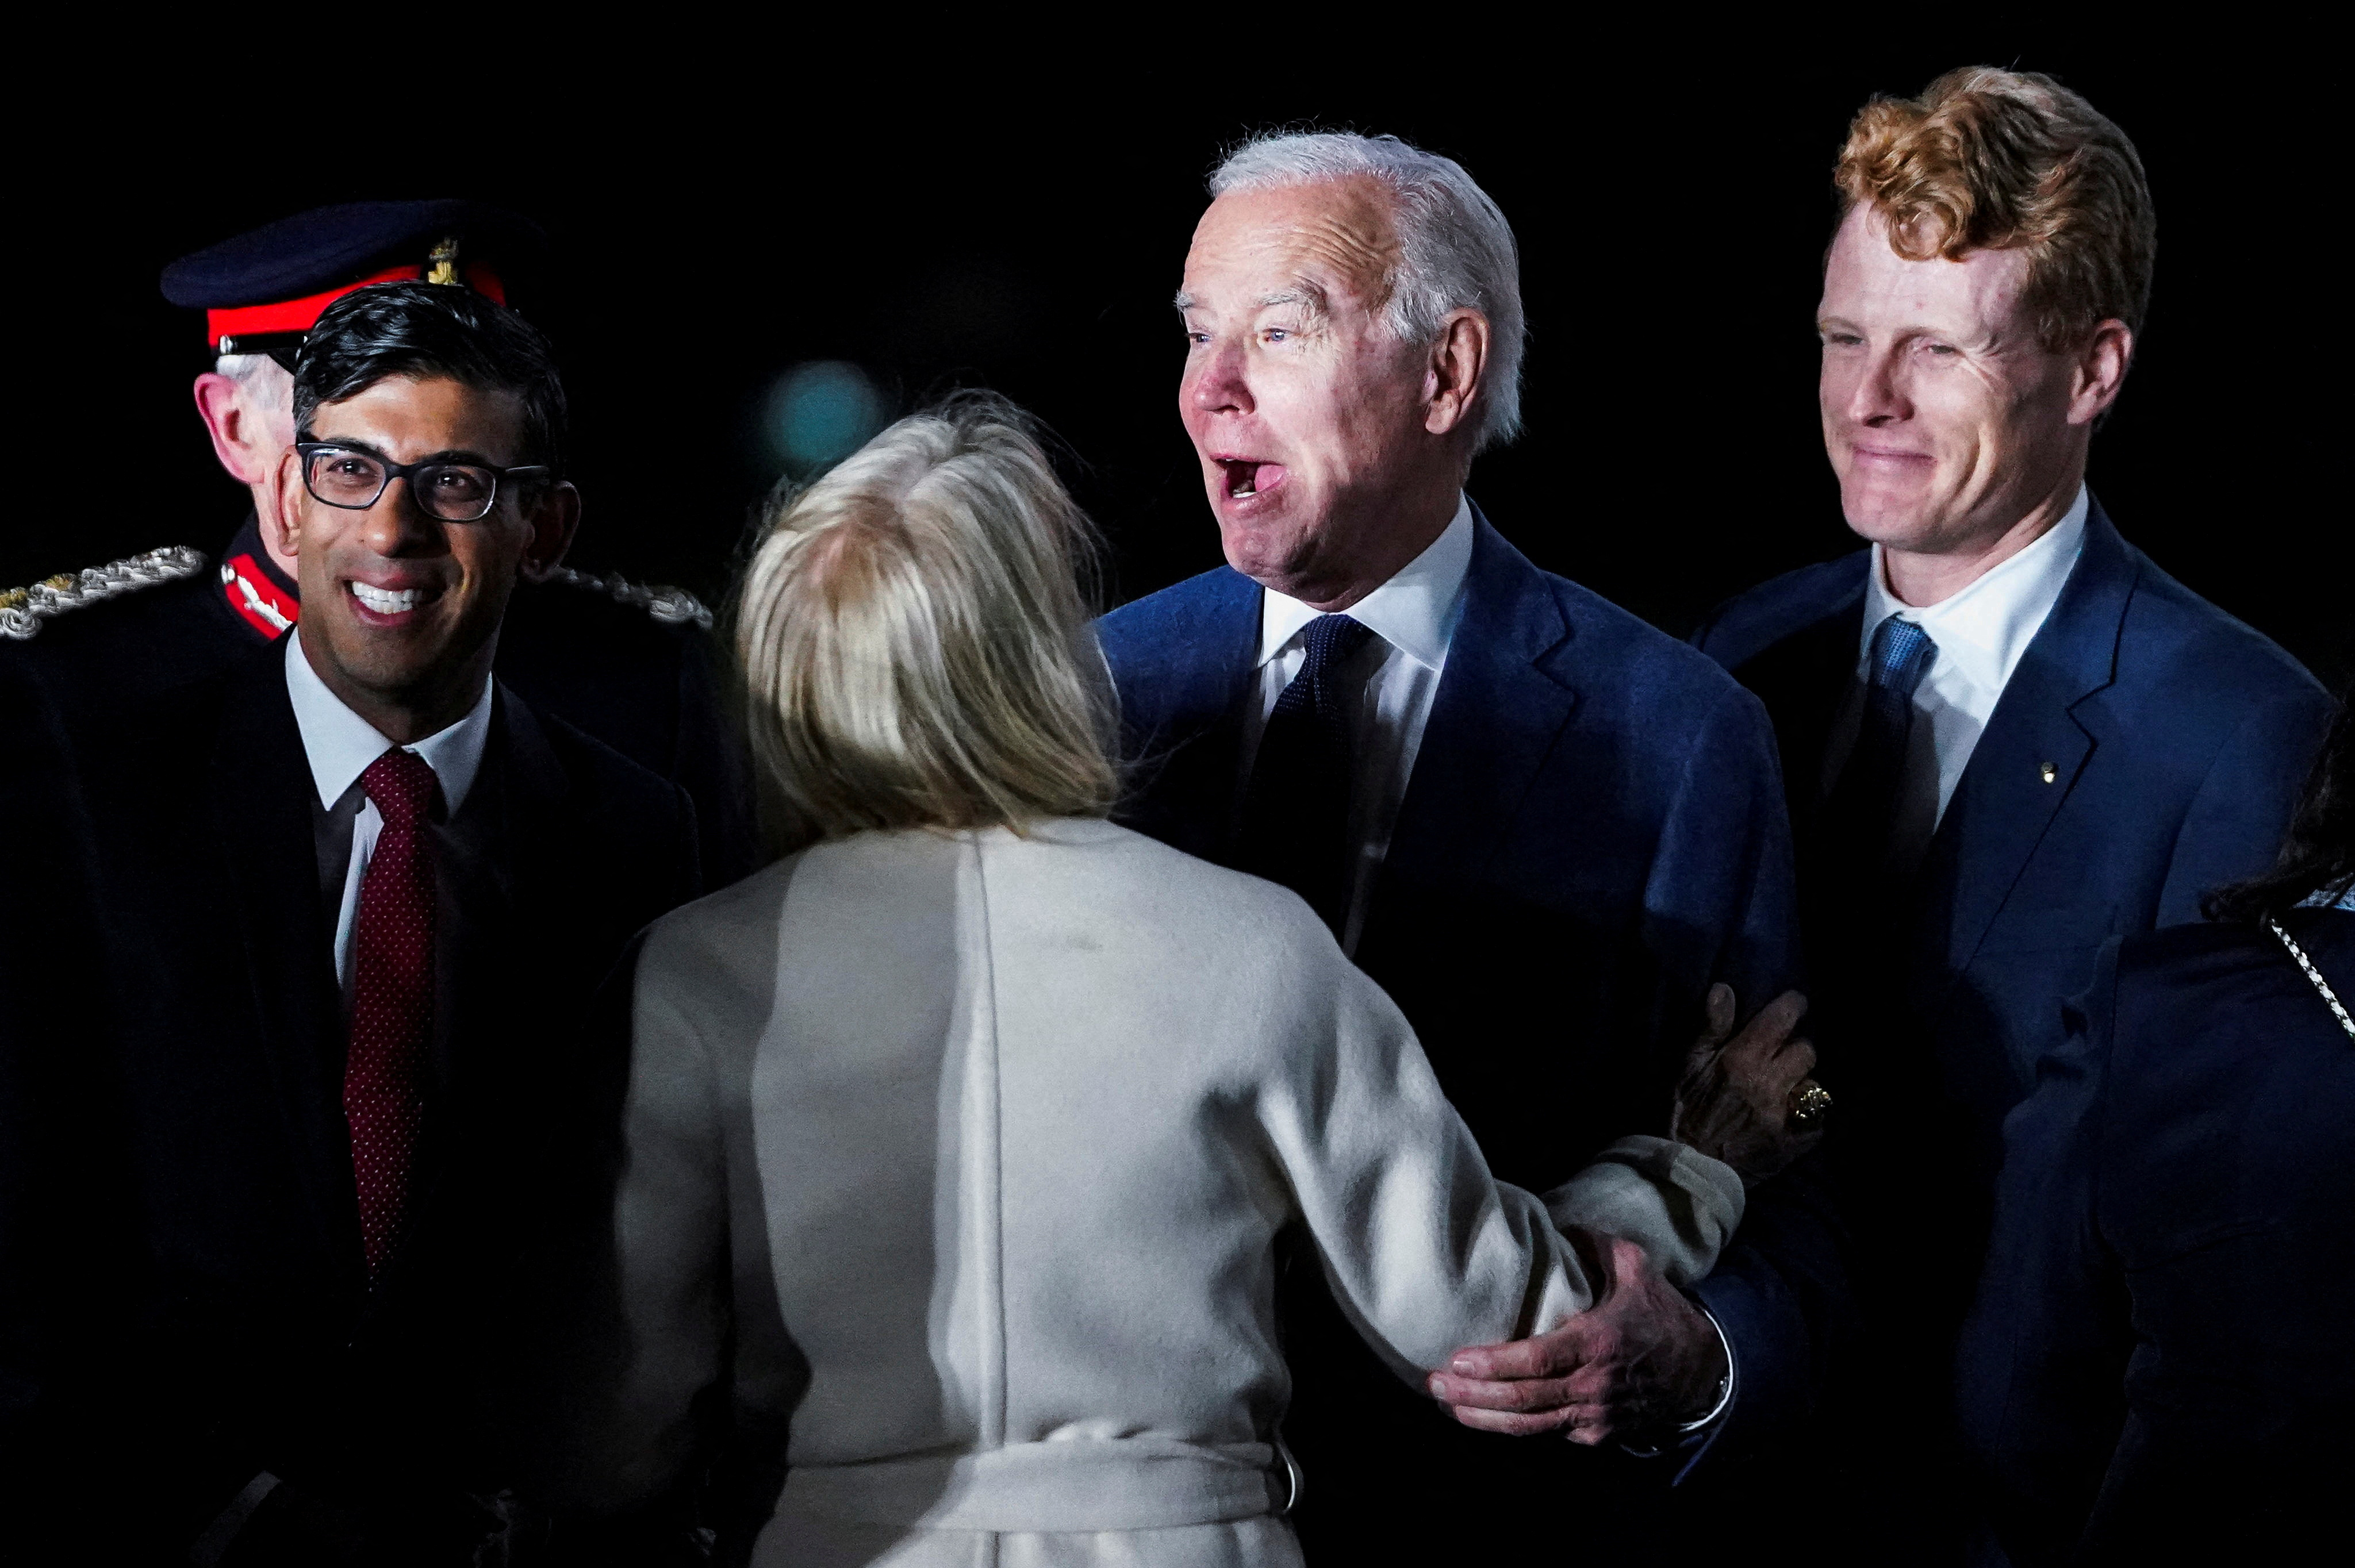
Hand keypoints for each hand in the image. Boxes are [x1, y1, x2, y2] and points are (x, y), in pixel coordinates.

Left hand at [1425, 1233, 1728, 1444]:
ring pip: (1530, 1426)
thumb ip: (1595, 1244)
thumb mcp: (1636, 1268)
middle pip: (1522, 1400)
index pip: (1535, 1360)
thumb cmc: (1662, 1313)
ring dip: (1484, 1418)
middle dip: (1473, 1395)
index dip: (1493, 1364)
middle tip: (1435, 1383)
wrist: (1704, 1370)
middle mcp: (1593, 1386)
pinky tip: (1483, 1415)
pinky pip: (1549, 1434)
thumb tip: (1557, 1223)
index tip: (1456, 1359)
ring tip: (1447, 1402)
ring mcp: (1596, 1416)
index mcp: (1598, 1342)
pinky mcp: (1598, 1435)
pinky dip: (1514, 1429)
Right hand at [1671, 984, 1823, 1186]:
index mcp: (1742, 1060)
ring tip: (1784, 1089)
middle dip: (1796, 1048)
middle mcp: (1769, 1085)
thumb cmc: (1680, 1113)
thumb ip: (1710, 1027)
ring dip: (1800, 1083)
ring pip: (1813, 1086)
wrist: (1684, 1170)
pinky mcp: (1791, 1145)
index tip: (1794, 1004)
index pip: (1782, 1020)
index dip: (1793, 1006)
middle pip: (1806, 1051)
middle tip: (1781, 1055)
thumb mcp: (1686, 1065)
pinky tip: (1792, 1118)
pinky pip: (1817, 1123)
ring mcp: (1783, 1117)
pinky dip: (1808, 1118)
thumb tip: (1725, 988)